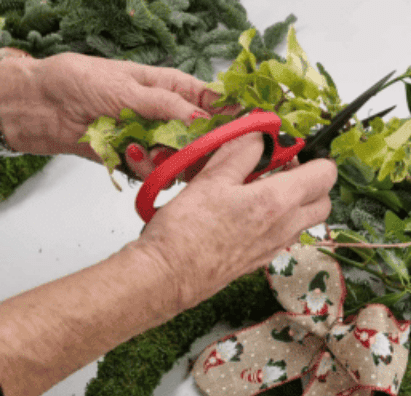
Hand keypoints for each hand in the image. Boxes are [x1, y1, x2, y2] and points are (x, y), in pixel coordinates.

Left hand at [3, 52, 240, 185]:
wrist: (45, 106)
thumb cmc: (82, 82)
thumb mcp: (129, 87)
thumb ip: (168, 106)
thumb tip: (201, 121)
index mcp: (176, 90)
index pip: (215, 105)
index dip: (231, 119)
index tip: (239, 133)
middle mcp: (172, 118)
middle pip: (206, 141)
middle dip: (199, 150)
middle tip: (186, 150)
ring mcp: (158, 141)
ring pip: (184, 163)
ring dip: (168, 162)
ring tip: (145, 149)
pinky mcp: (141, 161)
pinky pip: (157, 173)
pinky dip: (144, 167)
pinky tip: (127, 152)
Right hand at [133, 132, 337, 310]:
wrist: (171, 275)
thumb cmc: (187, 229)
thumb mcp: (213, 177)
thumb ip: (244, 150)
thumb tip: (262, 133)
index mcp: (278, 201)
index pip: (326, 174)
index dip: (313, 157)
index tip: (287, 151)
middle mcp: (285, 228)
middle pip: (324, 202)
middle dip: (312, 182)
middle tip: (279, 170)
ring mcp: (276, 248)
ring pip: (305, 221)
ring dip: (295, 202)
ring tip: (260, 189)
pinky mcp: (262, 260)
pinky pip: (285, 236)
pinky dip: (278, 221)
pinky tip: (247, 213)